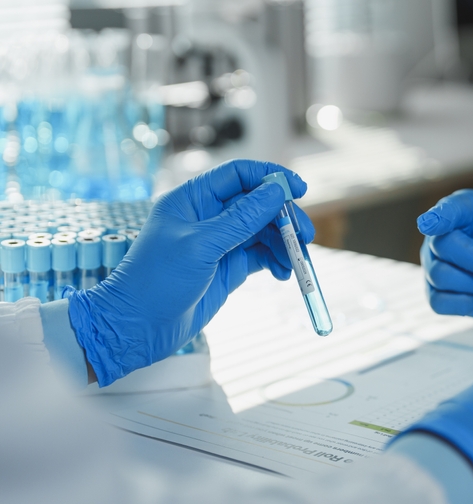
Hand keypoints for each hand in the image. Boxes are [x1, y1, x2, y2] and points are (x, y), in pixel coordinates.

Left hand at [68, 160, 314, 385]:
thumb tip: (275, 192)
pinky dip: (276, 261)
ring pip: (263, 231)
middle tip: (304, 236)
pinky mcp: (229, 267)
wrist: (138, 327)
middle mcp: (208, 217)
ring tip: (296, 261)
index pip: (237, 176)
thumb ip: (241, 219)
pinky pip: (261, 256)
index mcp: (193, 200)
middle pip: (257, 204)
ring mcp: (220, 243)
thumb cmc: (155, 282)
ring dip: (284, 243)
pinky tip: (283, 273)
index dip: (270, 178)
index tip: (298, 189)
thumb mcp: (201, 246)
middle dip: (283, 218)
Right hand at [417, 190, 472, 317]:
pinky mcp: (436, 291)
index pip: (448, 209)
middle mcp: (442, 232)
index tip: (429, 224)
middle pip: (444, 246)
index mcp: (465, 207)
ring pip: (440, 275)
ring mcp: (435, 262)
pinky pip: (438, 302)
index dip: (438, 217)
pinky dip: (465, 303)